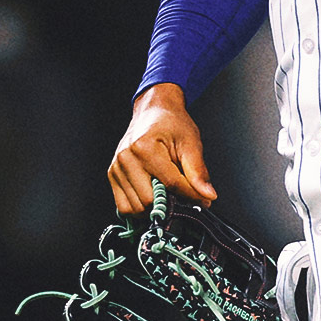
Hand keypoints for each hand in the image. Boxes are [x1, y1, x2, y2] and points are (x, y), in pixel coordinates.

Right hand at [108, 84, 217, 213]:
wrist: (153, 111)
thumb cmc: (172, 124)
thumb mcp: (191, 143)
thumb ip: (198, 172)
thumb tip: (208, 196)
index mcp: (144, 148)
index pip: (171, 184)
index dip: (191, 195)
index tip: (204, 200)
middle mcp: (126, 159)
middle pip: (150, 200)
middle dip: (172, 203)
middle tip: (185, 196)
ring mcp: (116, 169)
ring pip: (135, 208)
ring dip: (155, 208)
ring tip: (169, 195)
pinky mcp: (112, 176)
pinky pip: (123, 206)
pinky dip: (140, 209)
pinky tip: (154, 198)